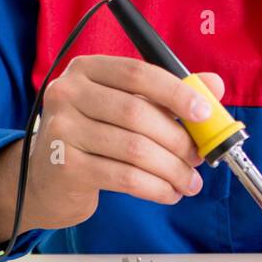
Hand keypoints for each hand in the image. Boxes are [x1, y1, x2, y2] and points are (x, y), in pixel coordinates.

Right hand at [0, 55, 222, 246]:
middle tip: (200, 156)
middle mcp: (67, 93)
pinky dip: (155, 187)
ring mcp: (62, 130)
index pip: (138, 73)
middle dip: (178, 138)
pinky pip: (123, 177)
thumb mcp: (127, 105)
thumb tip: (214, 85)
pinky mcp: (64, 167)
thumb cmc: (94, 135)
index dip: (176, 92)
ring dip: (172, 168)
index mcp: (87, 69)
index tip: (204, 113)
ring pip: (134, 149)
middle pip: (138, 113)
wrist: (47, 178)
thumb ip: (167, 94)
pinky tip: (169, 192)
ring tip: (189, 181)